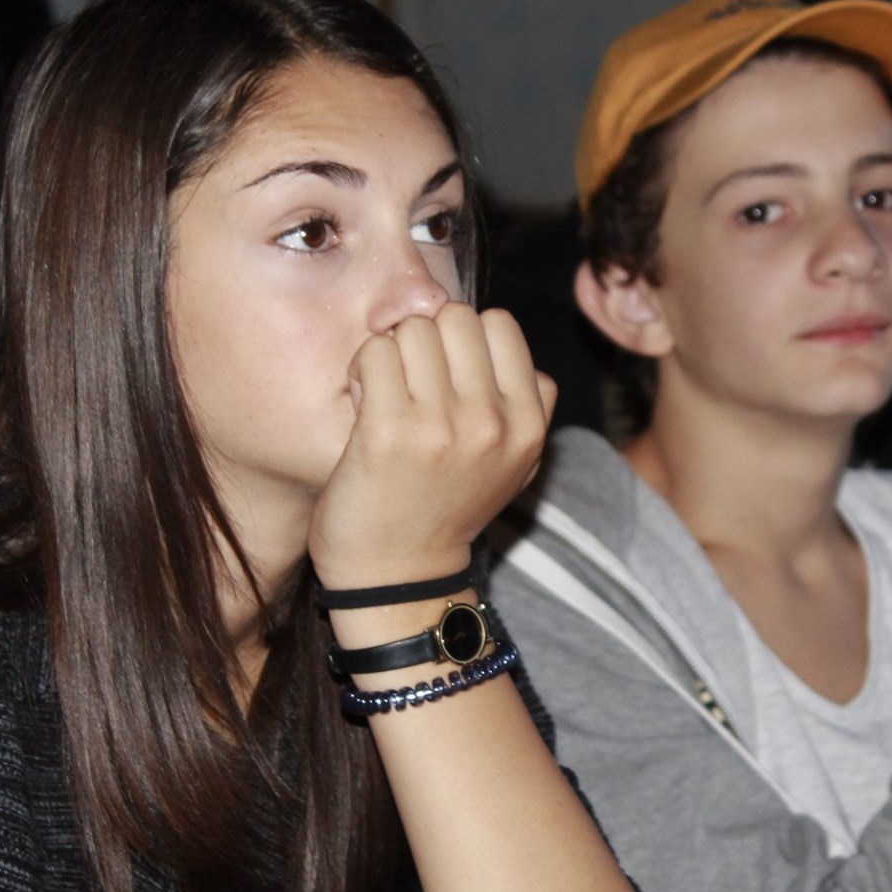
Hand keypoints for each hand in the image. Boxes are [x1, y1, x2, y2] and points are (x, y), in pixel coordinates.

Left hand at [307, 304, 557, 588]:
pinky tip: (364, 403)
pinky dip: (363, 368)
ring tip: (387, 393)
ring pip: (413, 329)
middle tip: (412, 381)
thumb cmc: (447, 508)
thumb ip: (528, 402)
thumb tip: (501, 337)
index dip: (466, 337)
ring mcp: (441, 425)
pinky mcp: (388, 431)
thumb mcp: (515, 463)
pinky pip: (375, 351)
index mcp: (528, 424)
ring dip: (392, 352)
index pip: (500, 324)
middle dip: (428, 338)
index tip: (447, 373)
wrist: (397, 574)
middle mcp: (492, 422)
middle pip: (454, 317)